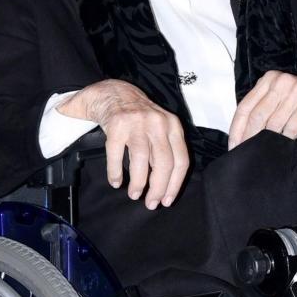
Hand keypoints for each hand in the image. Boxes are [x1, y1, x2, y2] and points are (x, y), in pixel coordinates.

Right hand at [57, 79, 188, 209]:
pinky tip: (116, 181)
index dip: (175, 184)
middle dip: (158, 188)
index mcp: (173, 126)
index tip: (167, 200)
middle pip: (163, 162)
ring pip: (141, 159)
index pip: (181, 160)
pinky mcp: (116, 124)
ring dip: (138, 182)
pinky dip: (115, 171)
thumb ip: (166, 150)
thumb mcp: (161, 128)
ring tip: (134, 194)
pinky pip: (116, 154)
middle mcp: (157, 123)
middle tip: (151, 203)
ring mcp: (136, 122)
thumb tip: (168, 186)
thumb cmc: (140, 118)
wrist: (115, 93)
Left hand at [228, 72, 296, 149]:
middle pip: (257, 116)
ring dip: (269, 142)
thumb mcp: (281, 101)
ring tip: (264, 154)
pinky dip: (287, 140)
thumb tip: (240, 136)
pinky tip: (286, 147)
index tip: (233, 147)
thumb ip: (262, 110)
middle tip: (246, 155)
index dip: (237, 129)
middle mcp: (282, 81)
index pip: (245, 107)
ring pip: (274, 124)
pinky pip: (292, 128)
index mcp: (269, 79)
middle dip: (249, 138)